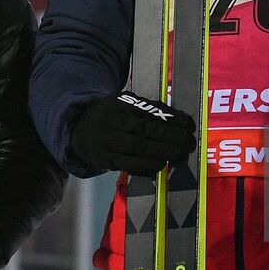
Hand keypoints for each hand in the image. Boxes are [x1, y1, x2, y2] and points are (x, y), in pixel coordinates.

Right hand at [69, 91, 195, 175]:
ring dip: (162, 153)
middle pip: (144, 130)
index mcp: (117, 103)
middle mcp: (110, 121)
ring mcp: (106, 141)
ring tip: (179, 154)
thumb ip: (149, 110)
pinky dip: (148, 165)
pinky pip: (129, 164)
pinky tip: (162, 164)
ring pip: (138, 148)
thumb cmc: (112, 117)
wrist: (80, 131)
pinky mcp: (105, 160)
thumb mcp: (125, 105)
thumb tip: (180, 120)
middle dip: (170, 137)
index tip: (188, 125)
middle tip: (188, 143)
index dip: (171, 119)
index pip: (149, 111)